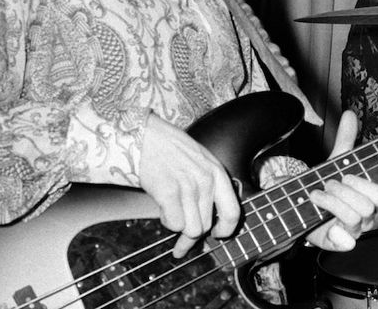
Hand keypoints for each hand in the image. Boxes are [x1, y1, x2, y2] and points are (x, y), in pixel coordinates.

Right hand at [139, 113, 241, 257]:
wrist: (145, 135)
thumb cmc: (169, 148)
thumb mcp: (200, 161)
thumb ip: (209, 184)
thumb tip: (209, 217)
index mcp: (217, 173)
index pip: (232, 212)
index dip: (226, 230)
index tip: (217, 236)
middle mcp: (206, 181)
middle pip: (206, 225)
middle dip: (192, 236)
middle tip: (181, 242)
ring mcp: (189, 186)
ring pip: (191, 229)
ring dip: (179, 230)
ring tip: (170, 217)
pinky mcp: (169, 191)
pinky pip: (174, 223)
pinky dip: (167, 222)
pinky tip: (162, 209)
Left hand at [304, 111, 377, 251]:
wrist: (303, 208)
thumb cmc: (327, 187)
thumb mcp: (336, 163)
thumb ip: (345, 140)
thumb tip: (349, 114)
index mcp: (369, 198)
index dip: (364, 185)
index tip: (345, 175)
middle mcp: (365, 217)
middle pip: (367, 208)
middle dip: (343, 192)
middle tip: (327, 184)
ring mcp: (352, 232)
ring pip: (354, 220)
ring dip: (332, 204)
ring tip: (316, 195)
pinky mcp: (337, 244)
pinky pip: (346, 244)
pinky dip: (337, 235)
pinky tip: (328, 226)